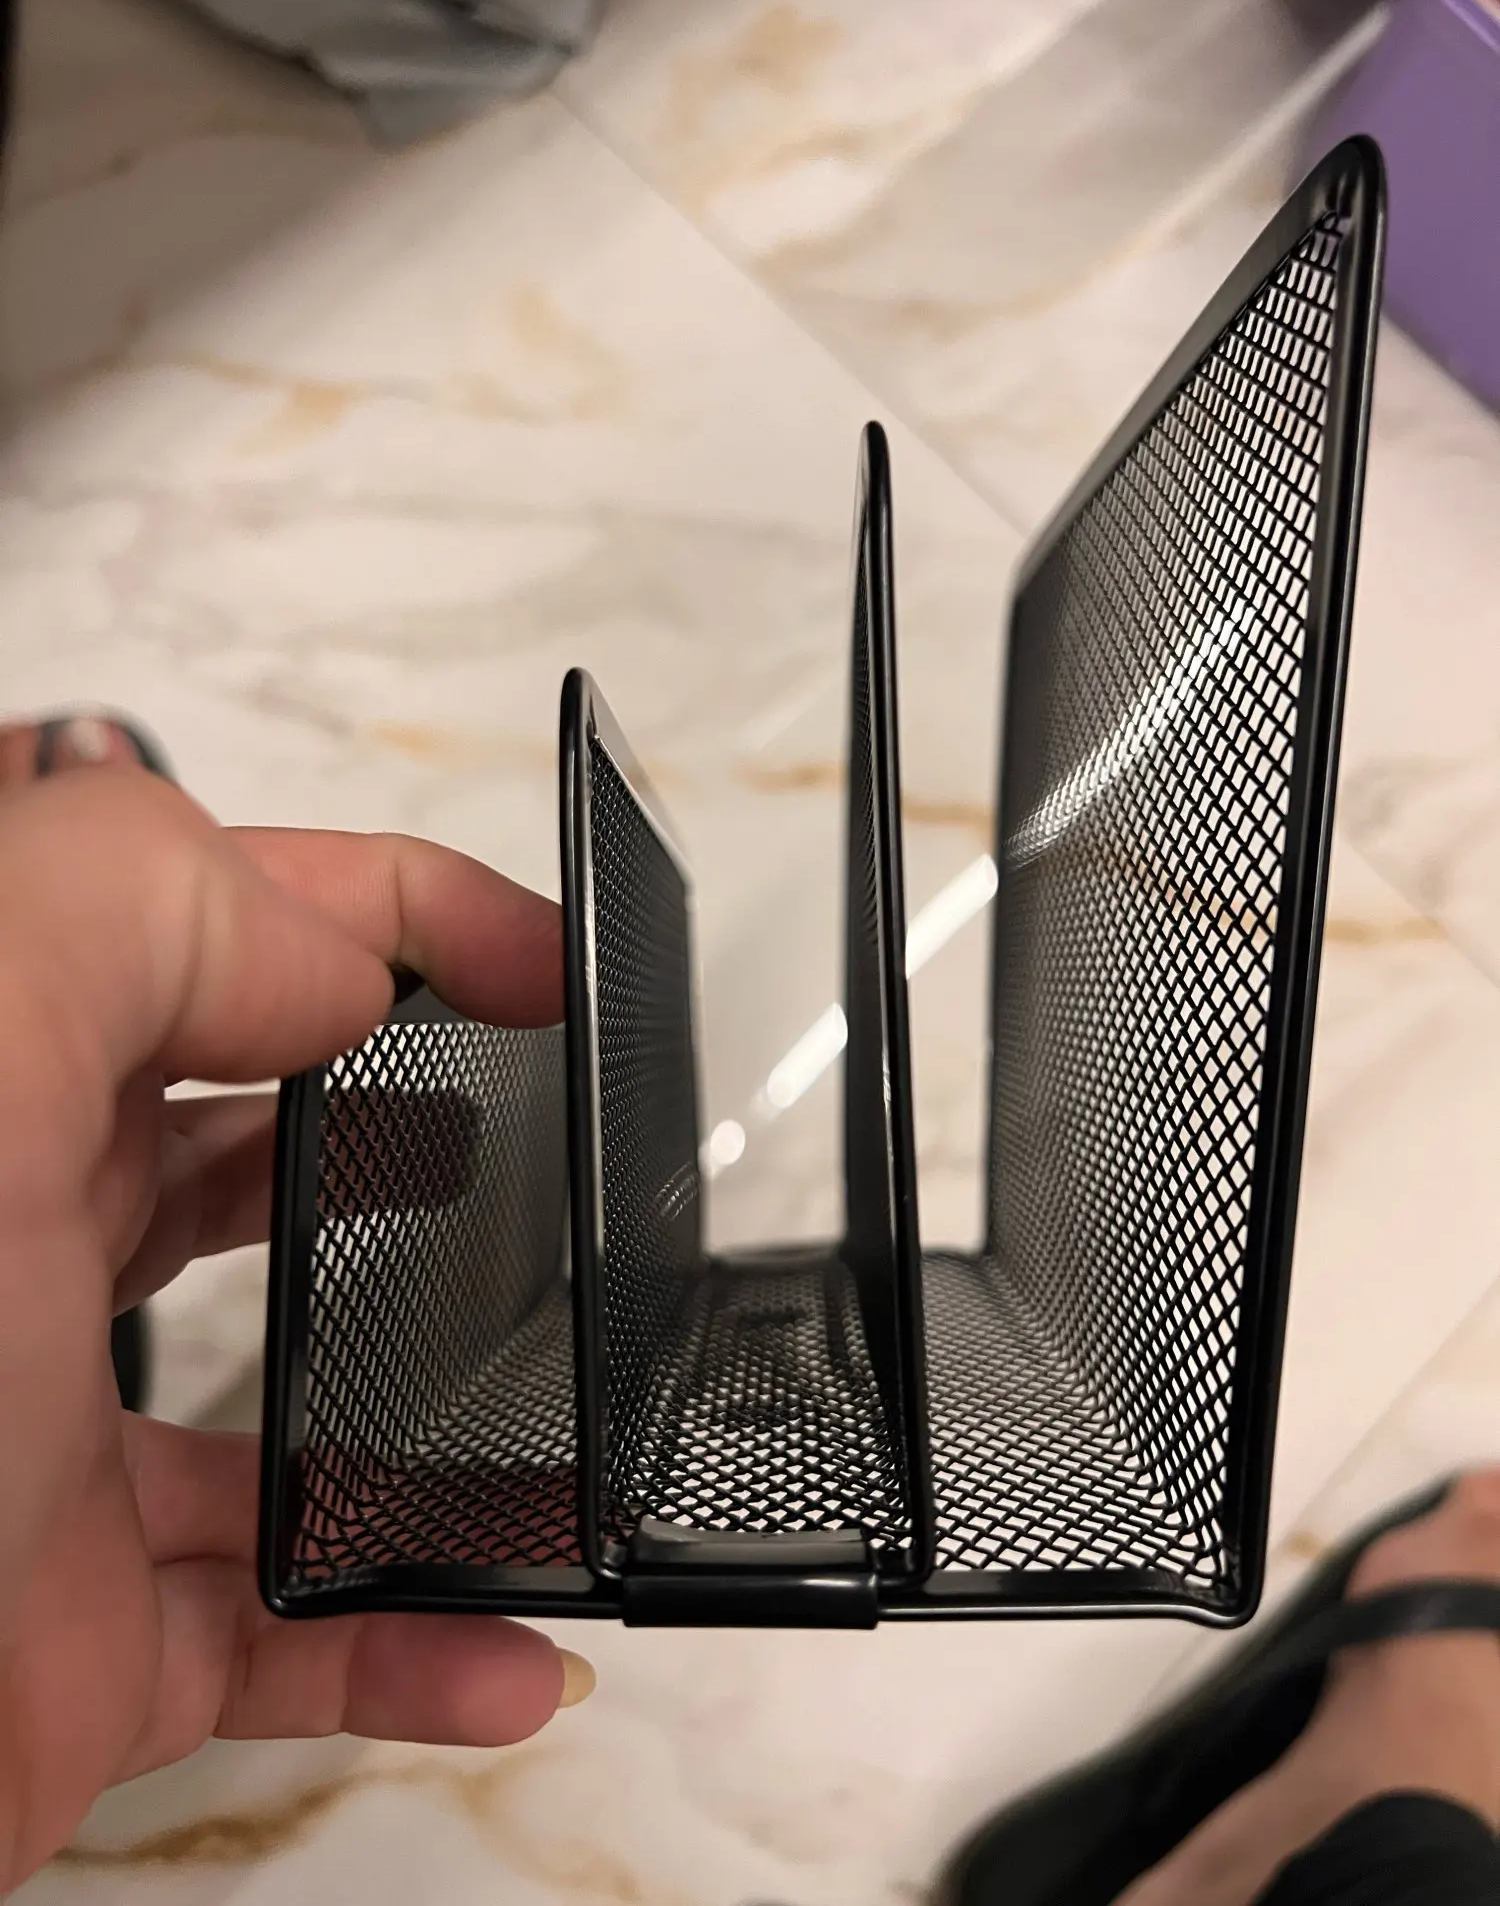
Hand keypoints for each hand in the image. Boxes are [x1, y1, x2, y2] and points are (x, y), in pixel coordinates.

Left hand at [0, 745, 585, 1887]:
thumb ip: (147, 915)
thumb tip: (337, 968)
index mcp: (3, 1082)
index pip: (220, 921)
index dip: (401, 908)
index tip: (544, 959)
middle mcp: (17, 1249)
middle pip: (250, 1135)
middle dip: (399, 1096)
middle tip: (535, 1101)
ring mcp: (50, 1443)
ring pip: (286, 1389)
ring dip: (435, 1384)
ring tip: (548, 1355)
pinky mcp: (81, 1634)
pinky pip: (288, 1627)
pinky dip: (415, 1639)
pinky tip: (512, 1645)